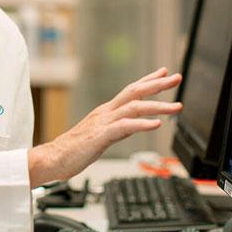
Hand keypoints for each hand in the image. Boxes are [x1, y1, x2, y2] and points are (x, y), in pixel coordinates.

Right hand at [27, 67, 182, 186]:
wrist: (53, 158)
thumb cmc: (74, 150)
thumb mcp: (101, 136)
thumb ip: (118, 128)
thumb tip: (134, 125)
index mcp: (106, 112)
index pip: (130, 90)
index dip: (148, 80)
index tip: (164, 73)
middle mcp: (106, 112)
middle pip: (135, 92)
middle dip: (157, 85)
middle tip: (177, 78)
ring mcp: (103, 122)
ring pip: (134, 107)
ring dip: (157, 105)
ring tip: (176, 107)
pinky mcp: (100, 135)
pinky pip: (124, 127)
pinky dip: (142, 124)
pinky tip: (156, 124)